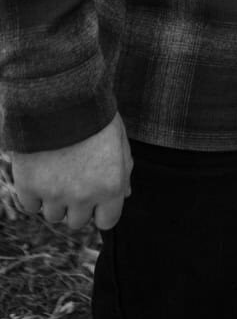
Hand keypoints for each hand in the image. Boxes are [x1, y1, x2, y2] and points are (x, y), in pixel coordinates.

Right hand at [11, 113, 133, 231]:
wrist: (61, 97)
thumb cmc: (95, 115)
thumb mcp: (119, 139)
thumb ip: (124, 170)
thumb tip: (126, 194)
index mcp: (111, 186)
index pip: (107, 221)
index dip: (101, 209)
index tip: (96, 195)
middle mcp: (84, 196)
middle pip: (77, 221)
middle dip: (77, 204)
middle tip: (74, 178)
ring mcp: (54, 194)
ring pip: (53, 216)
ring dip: (55, 200)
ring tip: (57, 171)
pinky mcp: (29, 187)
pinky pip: (30, 206)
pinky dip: (34, 194)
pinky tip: (41, 172)